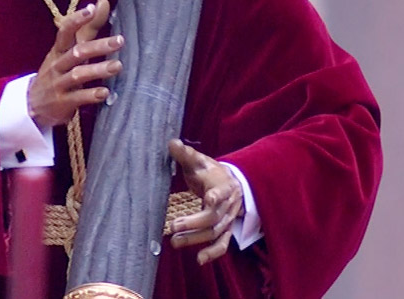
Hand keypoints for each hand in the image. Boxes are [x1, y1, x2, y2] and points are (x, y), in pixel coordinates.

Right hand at [27, 0, 123, 129]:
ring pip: (78, 74)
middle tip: (120, 41)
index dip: (77, 19)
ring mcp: (58, 84)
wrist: (32, 105)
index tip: (91, 8)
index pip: (65, 31)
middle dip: (98, 46)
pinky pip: (77, 98)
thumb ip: (88, 29)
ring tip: (118, 66)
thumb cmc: (58, 73)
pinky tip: (105, 92)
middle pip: (77, 52)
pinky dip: (91, 95)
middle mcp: (57, 65)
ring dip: (98, 70)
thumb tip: (102, 2)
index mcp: (58, 50)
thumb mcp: (69, 51)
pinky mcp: (62, 103)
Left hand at [168, 139, 243, 264]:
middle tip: (174, 226)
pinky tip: (199, 260)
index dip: (216, 196)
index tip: (209, 199)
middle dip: (195, 223)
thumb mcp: (199, 161)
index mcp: (224, 185)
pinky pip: (223, 244)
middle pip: (214, 217)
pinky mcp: (226, 229)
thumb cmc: (211, 171)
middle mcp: (229, 204)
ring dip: (196, 239)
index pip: (221, 192)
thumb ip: (186, 154)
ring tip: (175, 242)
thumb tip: (172, 143)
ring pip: (215, 232)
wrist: (231, 181)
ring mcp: (228, 219)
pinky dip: (213, 253)